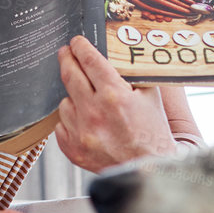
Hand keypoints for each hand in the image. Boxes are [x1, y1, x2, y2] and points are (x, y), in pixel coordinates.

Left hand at [54, 35, 177, 172]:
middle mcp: (94, 113)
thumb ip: (130, 75)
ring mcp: (81, 133)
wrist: (148, 169)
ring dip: (74, 98)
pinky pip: (61, 125)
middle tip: (65, 53)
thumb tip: (112, 55)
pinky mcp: (72, 149)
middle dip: (67, 59)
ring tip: (89, 104)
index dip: (80, 47)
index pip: (90, 61)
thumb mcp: (149, 96)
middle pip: (70, 75)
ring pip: (65, 102)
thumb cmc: (152, 132)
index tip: (76, 42)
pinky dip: (71, 122)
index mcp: (114, 96)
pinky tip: (87, 125)